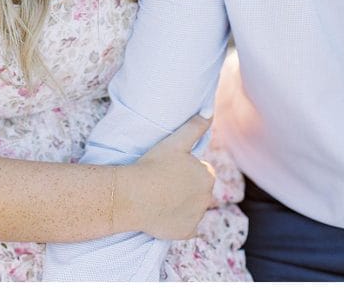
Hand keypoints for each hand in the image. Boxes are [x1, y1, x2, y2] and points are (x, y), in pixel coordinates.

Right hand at [115, 114, 214, 239]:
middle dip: (184, 187)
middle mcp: (207, 197)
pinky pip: (186, 227)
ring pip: (191, 208)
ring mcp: (197, 216)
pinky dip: (177, 222)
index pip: (201, 171)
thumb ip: (194, 127)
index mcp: (207, 175)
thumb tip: (209, 112)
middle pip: (197, 190)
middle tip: (162, 182)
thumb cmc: (152, 165)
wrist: (133, 196)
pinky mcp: (186, 232)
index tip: (168, 168)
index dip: (184, 169)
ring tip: (159, 197)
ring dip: (180, 204)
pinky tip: (163, 214)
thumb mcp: (174, 142)